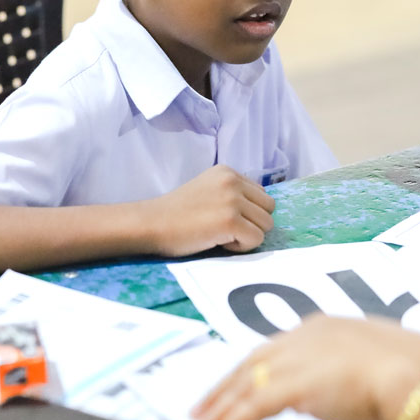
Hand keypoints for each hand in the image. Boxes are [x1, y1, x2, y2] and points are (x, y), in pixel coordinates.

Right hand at [148, 165, 274, 255]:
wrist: (151, 223)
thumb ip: (232, 193)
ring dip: (247, 235)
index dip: (247, 212)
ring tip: (221, 235)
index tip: (223, 218)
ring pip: (266, 225)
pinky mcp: (231, 221)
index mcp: (228, 172)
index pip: (261, 195)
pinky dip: (241, 247)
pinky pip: (256, 240)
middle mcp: (233, 181)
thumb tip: (258, 211)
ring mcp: (233, 200)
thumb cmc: (175, 213)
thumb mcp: (207, 189)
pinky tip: (218, 242)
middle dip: (252, 223)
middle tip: (225, 229)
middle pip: (269, 208)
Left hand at [188, 315, 419, 419]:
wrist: (413, 373)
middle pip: (249, 365)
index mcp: (320, 328)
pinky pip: (251, 407)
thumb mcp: (370, 360)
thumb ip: (346, 368)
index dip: (248, 371)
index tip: (233, 386)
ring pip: (244, 386)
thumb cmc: (407, 370)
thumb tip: (338, 383)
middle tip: (200, 410)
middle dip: (222, 390)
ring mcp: (295, 359)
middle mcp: (301, 337)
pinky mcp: (292, 385)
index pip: (272, 350)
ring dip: (219, 411)